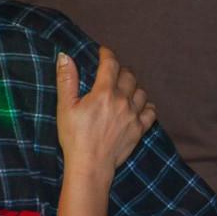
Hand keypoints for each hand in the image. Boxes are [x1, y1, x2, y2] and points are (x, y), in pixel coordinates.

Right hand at [56, 47, 155, 173]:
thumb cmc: (74, 136)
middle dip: (121, 70)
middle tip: (113, 72)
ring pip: (141, 91)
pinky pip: (151, 111)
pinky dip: (146, 105)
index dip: (107, 54)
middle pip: (129, 76)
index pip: (111, 65)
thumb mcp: (65, 107)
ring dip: (134, 86)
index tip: (104, 51)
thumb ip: (67, 79)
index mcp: (104, 93)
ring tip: (125, 88)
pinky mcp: (140, 129)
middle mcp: (123, 101)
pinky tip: (138, 106)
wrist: (91, 164)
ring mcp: (134, 115)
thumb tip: (65, 56)